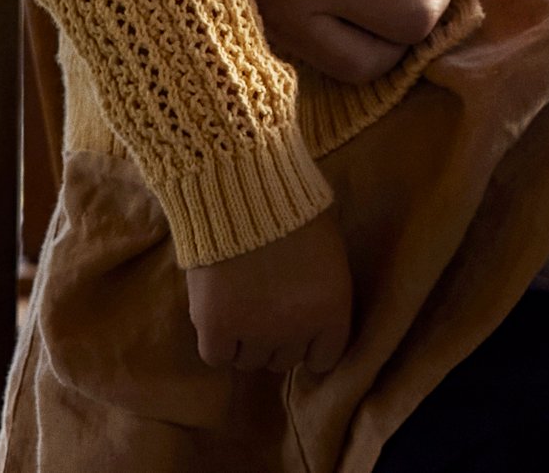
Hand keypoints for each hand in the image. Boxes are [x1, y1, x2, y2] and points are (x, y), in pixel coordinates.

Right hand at [185, 213, 353, 376]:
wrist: (243, 189)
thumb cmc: (291, 209)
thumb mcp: (327, 248)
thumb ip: (323, 291)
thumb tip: (314, 316)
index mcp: (332, 308)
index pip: (324, 359)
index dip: (308, 345)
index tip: (297, 332)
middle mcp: (297, 328)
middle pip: (284, 360)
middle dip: (275, 339)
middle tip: (263, 309)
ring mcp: (256, 331)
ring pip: (250, 360)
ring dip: (245, 339)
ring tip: (238, 304)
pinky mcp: (217, 328)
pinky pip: (217, 356)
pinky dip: (217, 342)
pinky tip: (217, 317)